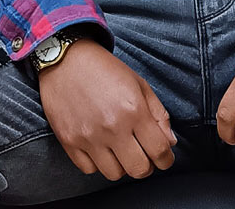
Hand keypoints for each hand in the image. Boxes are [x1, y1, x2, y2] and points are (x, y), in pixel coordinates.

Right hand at [38, 39, 177, 180]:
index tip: (163, 157)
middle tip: (143, 153)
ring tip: (119, 148)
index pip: (159, 150)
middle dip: (147, 165)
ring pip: (115, 174)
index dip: (166, 158)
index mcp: (133, 109)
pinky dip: (97, 163)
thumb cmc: (104, 69)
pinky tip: (99, 146)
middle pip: (139, 169)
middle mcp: (112, 127)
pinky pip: (90, 169)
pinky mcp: (69, 142)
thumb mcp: (139, 83)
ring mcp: (89, 137)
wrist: (65, 59)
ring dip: (122, 165)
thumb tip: (169, 142)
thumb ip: (158, 114)